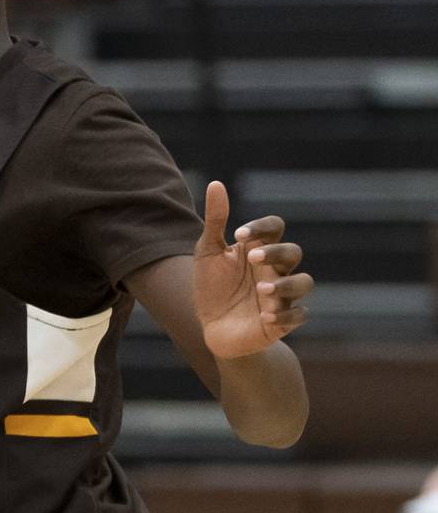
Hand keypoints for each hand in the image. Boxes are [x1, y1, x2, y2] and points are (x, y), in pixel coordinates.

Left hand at [194, 181, 312, 359]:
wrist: (212, 328)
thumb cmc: (212, 287)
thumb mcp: (208, 253)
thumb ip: (215, 221)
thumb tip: (216, 184)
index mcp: (258, 249)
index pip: (275, 227)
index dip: (262, 227)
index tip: (239, 235)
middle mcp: (275, 270)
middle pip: (293, 252)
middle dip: (276, 252)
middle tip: (252, 258)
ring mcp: (281, 295)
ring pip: (304, 282)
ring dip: (286, 285)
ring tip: (261, 290)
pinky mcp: (283, 321)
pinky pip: (298, 316)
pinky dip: (286, 316)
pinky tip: (264, 317)